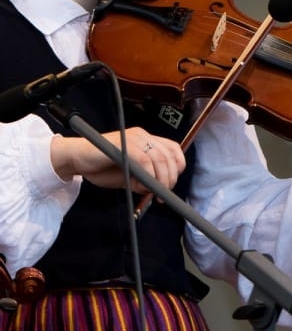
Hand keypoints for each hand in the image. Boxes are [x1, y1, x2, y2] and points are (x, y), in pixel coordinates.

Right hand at [50, 127, 185, 192]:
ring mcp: (133, 138)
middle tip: (164, 193)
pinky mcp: (123, 144)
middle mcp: (143, 136)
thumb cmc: (100, 168)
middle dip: (170, 177)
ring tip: (156, 192)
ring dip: (161, 179)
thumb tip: (158, 190)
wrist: (75, 159)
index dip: (177, 166)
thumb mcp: (128, 177)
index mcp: (146, 140)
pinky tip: (145, 185)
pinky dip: (149, 175)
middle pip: (169, 155)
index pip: (173, 149)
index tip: (171, 184)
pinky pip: (144, 160)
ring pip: (160, 158)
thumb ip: (143, 181)